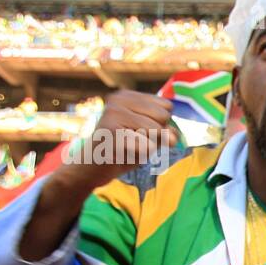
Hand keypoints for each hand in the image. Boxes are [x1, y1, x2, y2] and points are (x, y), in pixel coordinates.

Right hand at [59, 90, 177, 192]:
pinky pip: (147, 146)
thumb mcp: (151, 137)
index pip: (166, 106)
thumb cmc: (124, 150)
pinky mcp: (111, 131)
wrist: (93, 168)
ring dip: (147, 146)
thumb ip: (167, 132)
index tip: (138, 130)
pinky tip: (122, 153)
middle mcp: (118, 99)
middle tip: (132, 140)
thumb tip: (172, 137)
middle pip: (163, 117)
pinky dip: (140, 155)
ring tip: (128, 146)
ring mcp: (113, 113)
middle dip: (155, 135)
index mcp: (127, 95)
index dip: (160, 124)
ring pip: (157, 131)